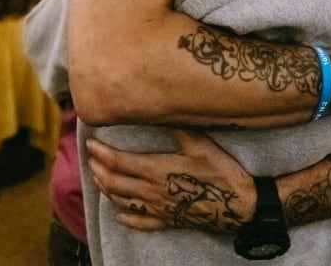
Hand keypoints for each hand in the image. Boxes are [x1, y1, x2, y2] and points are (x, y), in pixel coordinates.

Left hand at [87, 129, 253, 233]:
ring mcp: (158, 209)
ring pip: (121, 202)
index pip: (118, 162)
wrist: (239, 206)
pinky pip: (139, 223)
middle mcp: (151, 192)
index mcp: (156, 170)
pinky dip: (124, 217)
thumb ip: (176, 127)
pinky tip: (118, 212)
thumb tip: (158, 108)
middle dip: (98, 170)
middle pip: (113, 182)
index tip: (90, 143)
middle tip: (91, 159)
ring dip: (106, 190)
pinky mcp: (167, 222)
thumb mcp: (200, 143)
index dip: (101, 153)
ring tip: (99, 179)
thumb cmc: (221, 171)